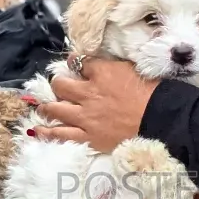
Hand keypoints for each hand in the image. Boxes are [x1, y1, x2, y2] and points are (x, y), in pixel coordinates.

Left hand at [34, 59, 158, 152]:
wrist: (161, 119)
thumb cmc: (153, 92)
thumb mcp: (133, 69)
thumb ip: (113, 66)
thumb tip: (99, 62)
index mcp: (101, 73)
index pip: (79, 62)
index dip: (75, 63)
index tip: (75, 65)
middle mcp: (88, 93)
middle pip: (61, 85)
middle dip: (59, 84)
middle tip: (61, 87)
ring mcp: (85, 116)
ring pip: (55, 108)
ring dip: (48, 106)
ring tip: (45, 108)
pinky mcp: (88, 136)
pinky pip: (60, 134)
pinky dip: (47, 131)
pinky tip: (38, 129)